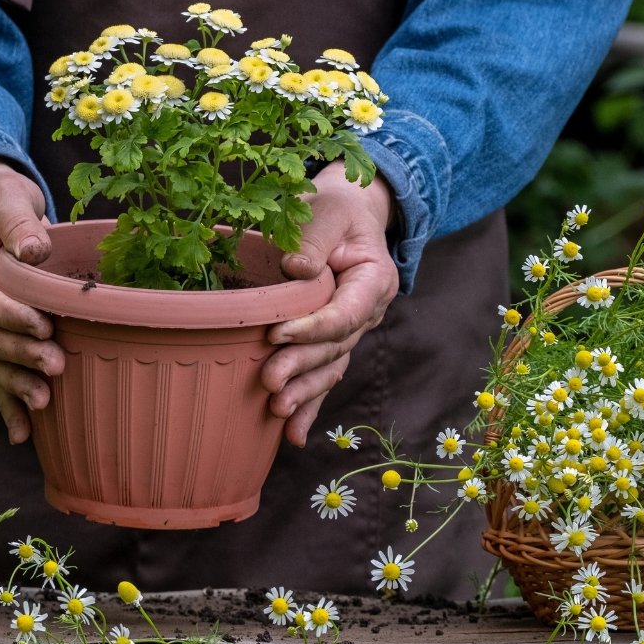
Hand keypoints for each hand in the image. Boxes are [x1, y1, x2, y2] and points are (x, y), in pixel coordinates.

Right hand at [0, 160, 64, 443]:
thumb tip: (35, 250)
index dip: (10, 314)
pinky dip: (7, 401)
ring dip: (14, 383)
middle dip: (19, 353)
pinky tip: (23, 433)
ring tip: (44, 402)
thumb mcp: (6, 194)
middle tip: (56, 364)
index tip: (44, 324)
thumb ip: (18, 220)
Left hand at [263, 161, 398, 446]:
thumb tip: (297, 271)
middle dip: (302, 367)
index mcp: (374, 281)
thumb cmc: (335, 208)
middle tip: (268, 380)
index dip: (313, 328)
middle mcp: (368, 312)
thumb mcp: (327, 210)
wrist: (347, 216)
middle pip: (335, 347)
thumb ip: (314, 238)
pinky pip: (324, 376)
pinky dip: (309, 405)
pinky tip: (292, 435)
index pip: (345, 313)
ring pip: (330, 368)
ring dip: (305, 393)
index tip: (276, 333)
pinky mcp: (333, 342)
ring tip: (277, 411)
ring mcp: (352, 331)